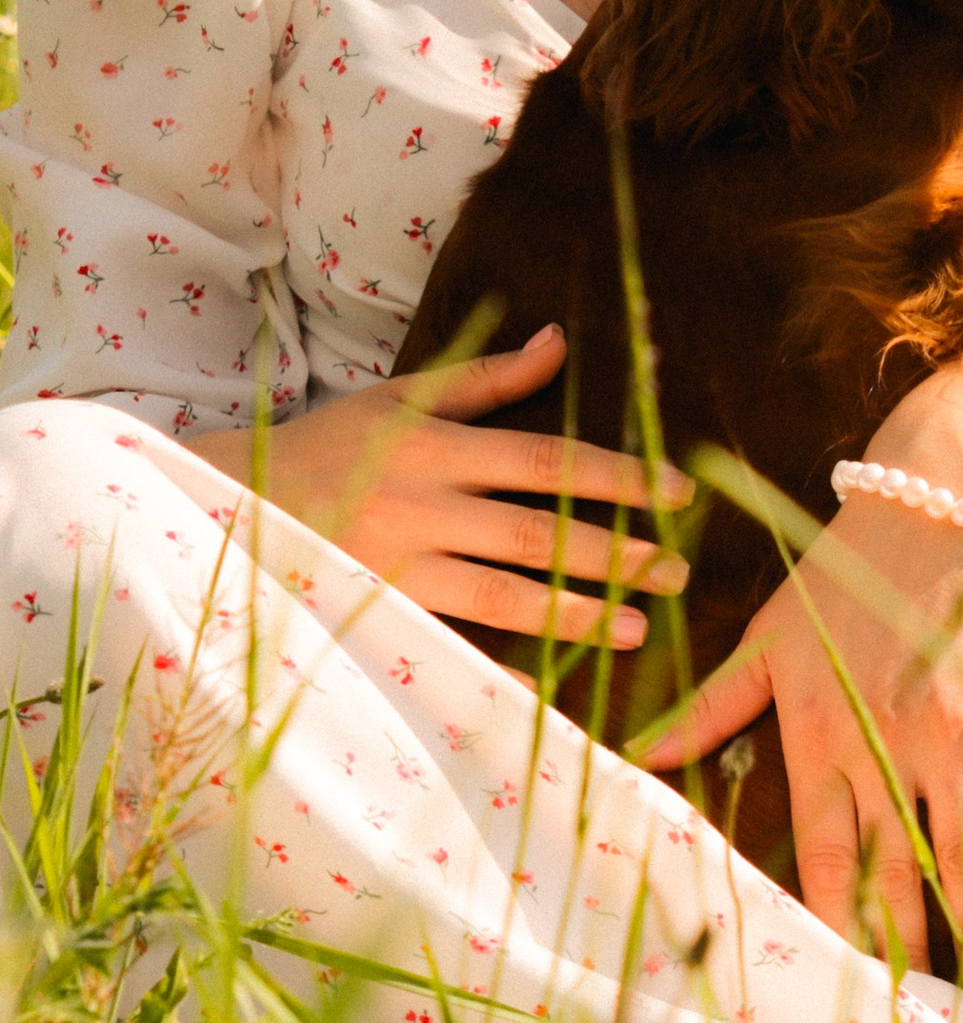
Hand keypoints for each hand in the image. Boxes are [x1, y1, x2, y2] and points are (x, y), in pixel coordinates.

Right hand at [186, 325, 693, 647]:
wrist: (223, 509)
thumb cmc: (327, 446)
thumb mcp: (401, 400)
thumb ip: (485, 380)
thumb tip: (558, 339)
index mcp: (435, 449)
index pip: (545, 461)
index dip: (615, 476)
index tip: (675, 492)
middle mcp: (422, 508)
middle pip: (535, 532)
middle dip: (614, 554)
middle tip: (679, 570)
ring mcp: (398, 568)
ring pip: (501, 594)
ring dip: (575, 614)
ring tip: (639, 629)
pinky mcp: (376, 614)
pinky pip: (452, 639)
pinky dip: (502, 661)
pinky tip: (554, 683)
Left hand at [637, 499, 962, 972]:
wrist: (934, 499)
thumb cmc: (843, 567)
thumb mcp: (767, 635)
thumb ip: (711, 705)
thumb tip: (637, 751)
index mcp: (820, 737)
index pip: (824, 862)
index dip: (832, 932)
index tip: (837, 993)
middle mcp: (884, 747)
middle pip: (894, 876)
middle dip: (902, 955)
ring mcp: (953, 732)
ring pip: (961, 852)